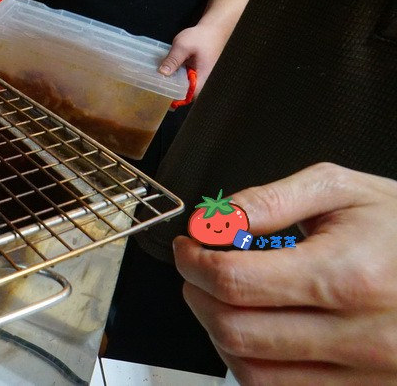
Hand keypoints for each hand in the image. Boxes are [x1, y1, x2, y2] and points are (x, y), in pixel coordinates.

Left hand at [158, 21, 232, 95]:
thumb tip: (162, 73)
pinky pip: (187, 78)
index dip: (177, 97)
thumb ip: (173, 60)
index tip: (163, 94)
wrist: (213, 29)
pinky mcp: (197, 71)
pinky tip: (168, 71)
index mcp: (203, 76)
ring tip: (159, 80)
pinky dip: (178, 76)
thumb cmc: (201, 37)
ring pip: (186, 86)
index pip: (191, 95)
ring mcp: (201, 76)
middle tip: (157, 87)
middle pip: (187, 92)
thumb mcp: (183, 46)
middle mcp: (204, 79)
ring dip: (174, 83)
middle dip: (173, 91)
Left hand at [173, 163, 396, 383]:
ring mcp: (366, 375)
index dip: (195, 262)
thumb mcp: (341, 190)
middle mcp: (360, 336)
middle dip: (198, 296)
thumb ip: (270, 200)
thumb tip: (214, 220)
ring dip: (219, 333)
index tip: (190, 247)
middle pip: (235, 331)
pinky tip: (257, 331)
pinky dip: (253, 364)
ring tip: (225, 299)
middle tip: (199, 271)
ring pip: (252, 373)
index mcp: (348, 276)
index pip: (235, 282)